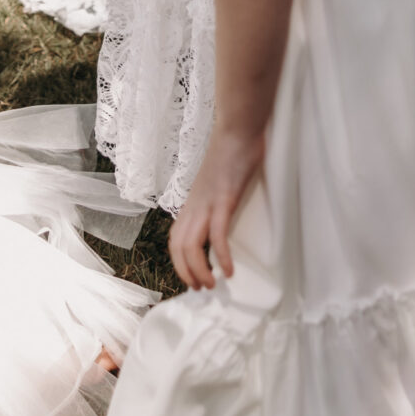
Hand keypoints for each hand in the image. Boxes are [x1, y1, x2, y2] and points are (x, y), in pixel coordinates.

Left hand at [169, 126, 266, 289]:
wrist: (239, 126)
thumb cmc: (233, 149)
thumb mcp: (218, 179)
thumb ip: (216, 195)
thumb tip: (223, 209)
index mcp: (192, 201)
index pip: (175, 238)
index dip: (180, 261)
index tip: (192, 277)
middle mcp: (194, 204)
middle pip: (178, 247)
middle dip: (186, 273)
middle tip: (201, 288)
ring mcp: (207, 202)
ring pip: (192, 246)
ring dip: (200, 271)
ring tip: (212, 285)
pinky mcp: (223, 199)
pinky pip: (217, 235)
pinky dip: (221, 256)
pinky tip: (230, 271)